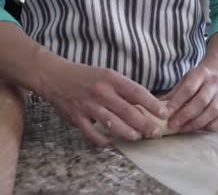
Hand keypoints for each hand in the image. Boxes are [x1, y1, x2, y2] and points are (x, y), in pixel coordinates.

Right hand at [37, 60, 168, 145]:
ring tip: (138, 137)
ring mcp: (88, 106)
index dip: (152, 104)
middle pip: (128, 111)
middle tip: (155, 132)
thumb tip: (147, 105)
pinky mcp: (76, 117)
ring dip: (128, 133)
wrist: (54, 76)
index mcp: (111, 79)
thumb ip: (124, 90)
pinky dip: (103, 140)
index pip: (137, 92)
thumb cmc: (87, 76)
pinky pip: (92, 134)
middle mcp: (101, 92)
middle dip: (144, 124)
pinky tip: (113, 142)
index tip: (164, 113)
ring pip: (112, 124)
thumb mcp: (108, 75)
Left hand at [160, 65, 217, 132]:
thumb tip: (154, 109)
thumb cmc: (196, 81)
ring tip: (182, 129)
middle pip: (201, 101)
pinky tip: (198, 129)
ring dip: (196, 123)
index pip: (188, 89)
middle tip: (172, 125)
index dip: (177, 102)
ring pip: (212, 111)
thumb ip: (171, 95)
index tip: (165, 113)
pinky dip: (209, 126)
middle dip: (185, 115)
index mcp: (201, 74)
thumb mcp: (183, 81)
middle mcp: (214, 83)